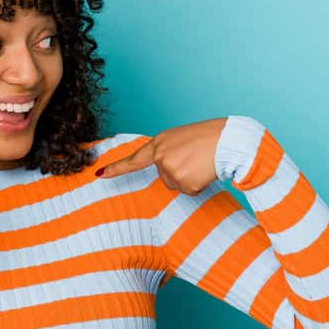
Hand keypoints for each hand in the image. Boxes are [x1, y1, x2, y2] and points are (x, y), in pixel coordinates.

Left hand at [96, 117, 227, 194]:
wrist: (229, 140)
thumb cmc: (210, 137)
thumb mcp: (181, 139)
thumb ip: (168, 152)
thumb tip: (168, 174)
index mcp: (160, 143)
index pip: (134, 159)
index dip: (116, 168)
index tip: (99, 174)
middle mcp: (161, 157)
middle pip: (164, 177)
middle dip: (180, 172)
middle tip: (196, 158)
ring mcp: (171, 171)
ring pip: (177, 185)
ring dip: (190, 178)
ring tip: (202, 163)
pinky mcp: (184, 183)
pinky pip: (189, 191)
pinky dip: (199, 185)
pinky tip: (206, 171)